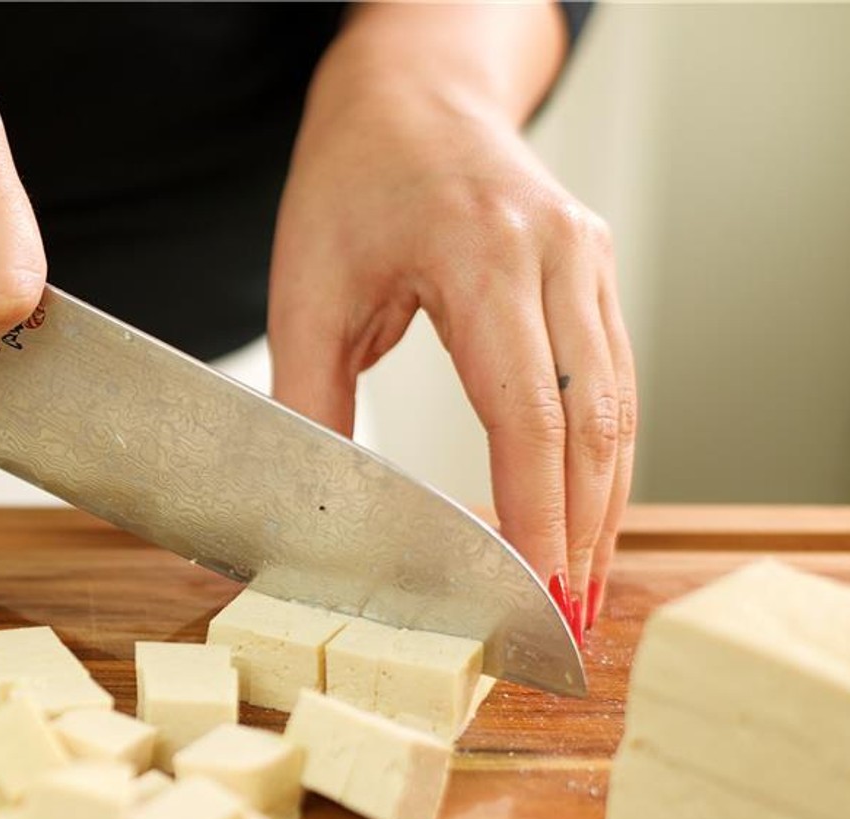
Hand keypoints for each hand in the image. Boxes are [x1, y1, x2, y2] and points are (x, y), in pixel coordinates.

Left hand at [269, 4, 635, 642]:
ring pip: (618, 407)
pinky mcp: (593, 272)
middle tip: (561, 621)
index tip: (531, 590)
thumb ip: (309, 397)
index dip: (536, 515)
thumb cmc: (350, 176)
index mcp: (482, 256)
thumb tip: (311, 501)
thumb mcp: (306, 286)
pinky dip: (602, 454)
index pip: (528, 414)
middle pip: (593, 423)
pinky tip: (585, 510)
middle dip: (580, 533)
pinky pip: (613, 378)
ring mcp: (587, 260)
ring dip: (602, 505)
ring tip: (577, 586)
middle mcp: (556, 257)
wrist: (411, 90)